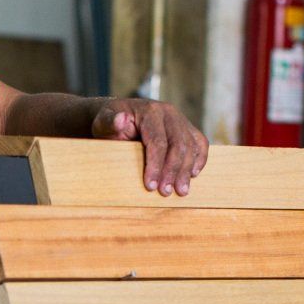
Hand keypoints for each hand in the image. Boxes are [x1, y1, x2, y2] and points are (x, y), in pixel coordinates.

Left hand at [91, 99, 208, 196]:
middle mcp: (169, 113)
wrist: (120, 115)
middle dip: (173, 171)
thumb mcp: (104, 121)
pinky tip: (193, 175)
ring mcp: (180, 119)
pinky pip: (200, 143)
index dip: (156, 165)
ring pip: (191, 146)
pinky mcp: (187, 128)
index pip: (158, 141)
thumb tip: (121, 120)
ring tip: (181, 191)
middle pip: (178, 145)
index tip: (150, 186)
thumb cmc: (110, 123)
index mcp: (150, 111)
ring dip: (186, 170)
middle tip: (165, 192)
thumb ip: (110, 122)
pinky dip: (199, 159)